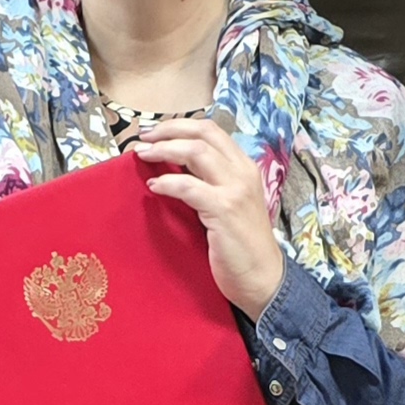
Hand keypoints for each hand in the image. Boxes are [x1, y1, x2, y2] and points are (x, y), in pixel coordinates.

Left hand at [128, 115, 285, 318]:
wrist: (262, 278)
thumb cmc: (241, 246)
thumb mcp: (228, 204)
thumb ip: (209, 181)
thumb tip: (175, 165)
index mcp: (245, 167)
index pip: (211, 130)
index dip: (180, 125)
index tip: (155, 132)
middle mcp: (243, 172)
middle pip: (202, 133)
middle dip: (168, 130)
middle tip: (143, 138)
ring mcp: (235, 190)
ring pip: (195, 152)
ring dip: (164, 149)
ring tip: (143, 155)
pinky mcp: (224, 210)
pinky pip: (188, 186)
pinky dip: (167, 182)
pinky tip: (154, 186)